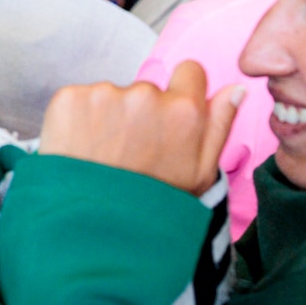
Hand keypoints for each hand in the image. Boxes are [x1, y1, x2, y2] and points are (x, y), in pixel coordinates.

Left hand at [40, 61, 242, 195]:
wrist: (91, 233)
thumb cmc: (151, 208)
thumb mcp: (199, 175)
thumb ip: (219, 125)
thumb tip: (235, 88)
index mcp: (183, 111)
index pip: (190, 71)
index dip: (180, 93)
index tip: (166, 119)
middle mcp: (145, 95)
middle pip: (146, 90)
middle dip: (139, 115)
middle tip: (128, 155)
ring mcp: (104, 94)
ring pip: (110, 97)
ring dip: (106, 119)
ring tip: (101, 159)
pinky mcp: (70, 99)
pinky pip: (78, 100)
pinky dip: (76, 121)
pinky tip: (79, 151)